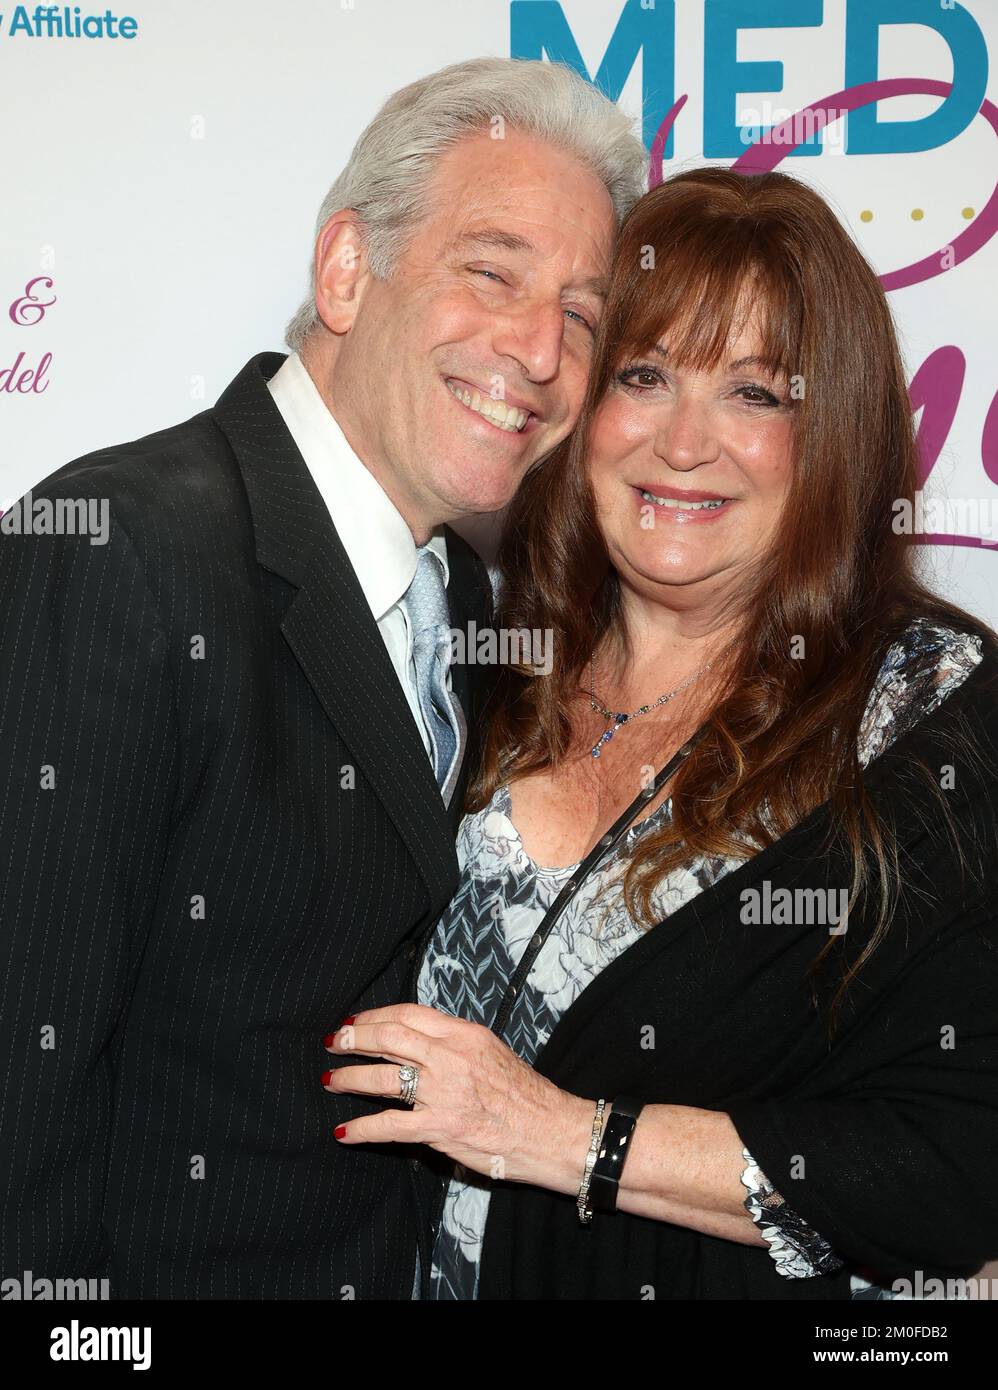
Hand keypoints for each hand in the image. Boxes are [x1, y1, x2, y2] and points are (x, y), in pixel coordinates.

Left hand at [322, 1003, 593, 1191]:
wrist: (550, 1129)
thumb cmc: (524, 1092)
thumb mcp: (490, 1050)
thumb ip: (454, 1042)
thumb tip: (416, 1038)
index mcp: (464, 1034)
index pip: (408, 1014)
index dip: (376, 1015)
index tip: (357, 1020)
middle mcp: (451, 1058)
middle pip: (389, 1038)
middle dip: (354, 1038)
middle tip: (333, 1042)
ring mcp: (444, 1093)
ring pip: (382, 1079)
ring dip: (350, 1078)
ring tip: (332, 1080)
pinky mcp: (440, 1129)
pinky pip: (390, 1126)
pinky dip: (362, 1129)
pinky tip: (344, 1132)